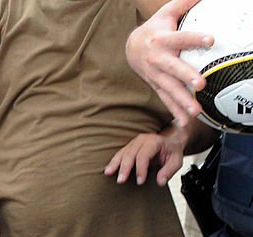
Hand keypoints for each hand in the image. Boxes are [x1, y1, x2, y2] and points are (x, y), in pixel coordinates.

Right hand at [104, 131, 184, 186]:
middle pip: (130, 154)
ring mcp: (134, 143)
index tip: (140, 182)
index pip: (144, 155)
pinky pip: (119, 154)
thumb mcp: (176, 161)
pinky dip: (113, 162)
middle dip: (124, 168)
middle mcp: (142, 140)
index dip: (141, 169)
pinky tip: (108, 170)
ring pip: (122, 153)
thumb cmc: (172, 152)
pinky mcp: (128, 147)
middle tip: (121, 181)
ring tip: (109, 173)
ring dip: (115, 164)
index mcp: (154, 141)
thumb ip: (169, 171)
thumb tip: (160, 182)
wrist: (170, 141)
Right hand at [126, 0, 212, 124]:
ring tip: (196, 111)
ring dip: (182, 101)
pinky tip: (185, 121)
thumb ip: (185, 3)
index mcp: (161, 40)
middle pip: (173, 69)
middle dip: (186, 77)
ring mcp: (155, 75)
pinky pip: (165, 99)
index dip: (195, 39)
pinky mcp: (155, 85)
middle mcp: (157, 60)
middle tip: (201, 84)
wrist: (131, 47)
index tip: (210, 40)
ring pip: (169, 89)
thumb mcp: (167, 13)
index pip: (181, 38)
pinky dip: (174, 111)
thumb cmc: (155, 28)